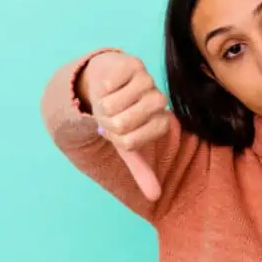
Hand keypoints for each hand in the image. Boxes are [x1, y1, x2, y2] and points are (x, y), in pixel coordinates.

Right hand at [80, 51, 169, 201]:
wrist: (107, 83)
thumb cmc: (118, 116)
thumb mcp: (127, 145)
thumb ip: (141, 170)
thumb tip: (155, 197)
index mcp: (160, 124)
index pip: (130, 142)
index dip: (115, 137)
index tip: (118, 131)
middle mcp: (159, 102)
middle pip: (122, 124)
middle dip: (106, 121)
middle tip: (109, 114)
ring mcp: (148, 81)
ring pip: (113, 104)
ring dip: (102, 104)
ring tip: (107, 100)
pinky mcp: (134, 64)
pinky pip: (110, 84)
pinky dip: (101, 88)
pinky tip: (108, 85)